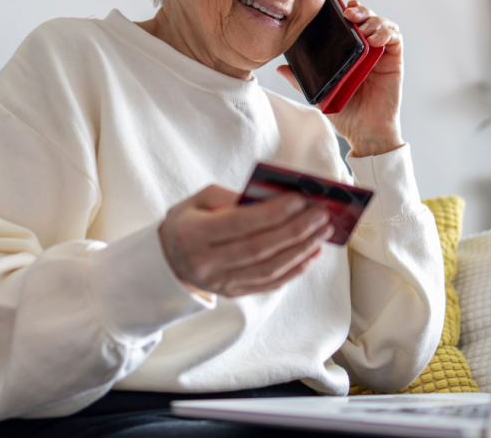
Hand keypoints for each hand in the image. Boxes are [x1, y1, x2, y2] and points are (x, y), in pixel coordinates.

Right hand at [159, 185, 333, 297]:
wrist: (169, 260)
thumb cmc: (189, 222)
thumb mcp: (200, 200)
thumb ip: (232, 196)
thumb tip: (274, 198)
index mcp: (193, 233)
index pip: (239, 224)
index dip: (272, 213)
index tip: (300, 200)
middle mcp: (206, 262)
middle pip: (259, 248)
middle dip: (295, 231)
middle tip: (321, 215)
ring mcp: (220, 282)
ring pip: (269, 270)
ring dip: (300, 250)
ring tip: (322, 232)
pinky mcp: (234, 293)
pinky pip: (270, 284)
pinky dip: (295, 269)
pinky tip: (311, 253)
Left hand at [278, 0, 403, 156]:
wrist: (365, 132)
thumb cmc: (346, 112)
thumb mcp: (321, 92)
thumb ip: (302, 80)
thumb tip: (281, 68)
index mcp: (349, 52)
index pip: (350, 24)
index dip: (346, 11)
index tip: (338, 7)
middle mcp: (366, 50)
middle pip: (367, 18)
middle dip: (360, 10)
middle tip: (348, 13)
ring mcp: (381, 54)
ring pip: (382, 23)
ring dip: (373, 19)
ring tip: (361, 26)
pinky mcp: (394, 61)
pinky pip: (395, 38)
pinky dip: (386, 32)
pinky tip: (374, 39)